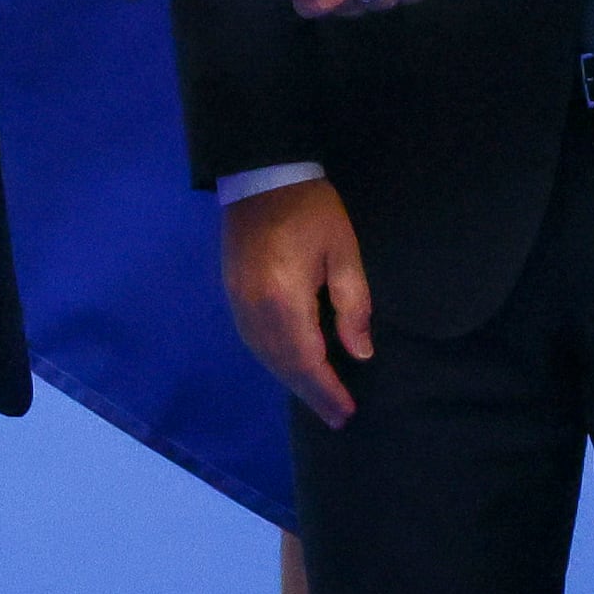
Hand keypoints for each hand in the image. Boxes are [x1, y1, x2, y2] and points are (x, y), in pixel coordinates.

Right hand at [221, 180, 374, 427]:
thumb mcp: (344, 252)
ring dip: (293, 381)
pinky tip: (294, 367)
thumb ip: (353, 305)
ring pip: (266, 357)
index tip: (346, 413)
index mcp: (284, 299)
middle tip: (337, 417)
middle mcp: (255, 310)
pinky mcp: (233, 295)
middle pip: (283, 365)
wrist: (261, 175)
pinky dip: (276, 362)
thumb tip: (360, 353)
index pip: (307, 359)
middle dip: (311, 393)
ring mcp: (238, 303)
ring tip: (320, 398)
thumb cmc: (312, 209)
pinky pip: (255, 342)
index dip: (327, 389)